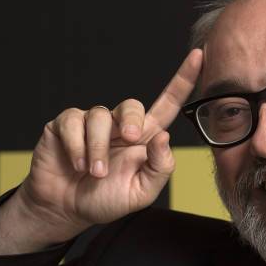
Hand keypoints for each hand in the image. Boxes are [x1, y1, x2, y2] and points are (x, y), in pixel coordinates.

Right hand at [19, 49, 202, 241]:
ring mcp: (92, 123)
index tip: (199, 56)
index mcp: (145, 137)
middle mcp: (120, 125)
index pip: (168, 103)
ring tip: (95, 173)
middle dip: (131, 121)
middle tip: (128, 141)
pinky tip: (77, 164)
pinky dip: (77, 146)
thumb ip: (160, 168)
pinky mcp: (65, 124)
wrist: (66, 209)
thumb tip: (165, 136)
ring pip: (100, 116)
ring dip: (98, 148)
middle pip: (132, 105)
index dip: (183, 80)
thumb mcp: (141, 193)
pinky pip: (73, 121)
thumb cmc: (106, 199)